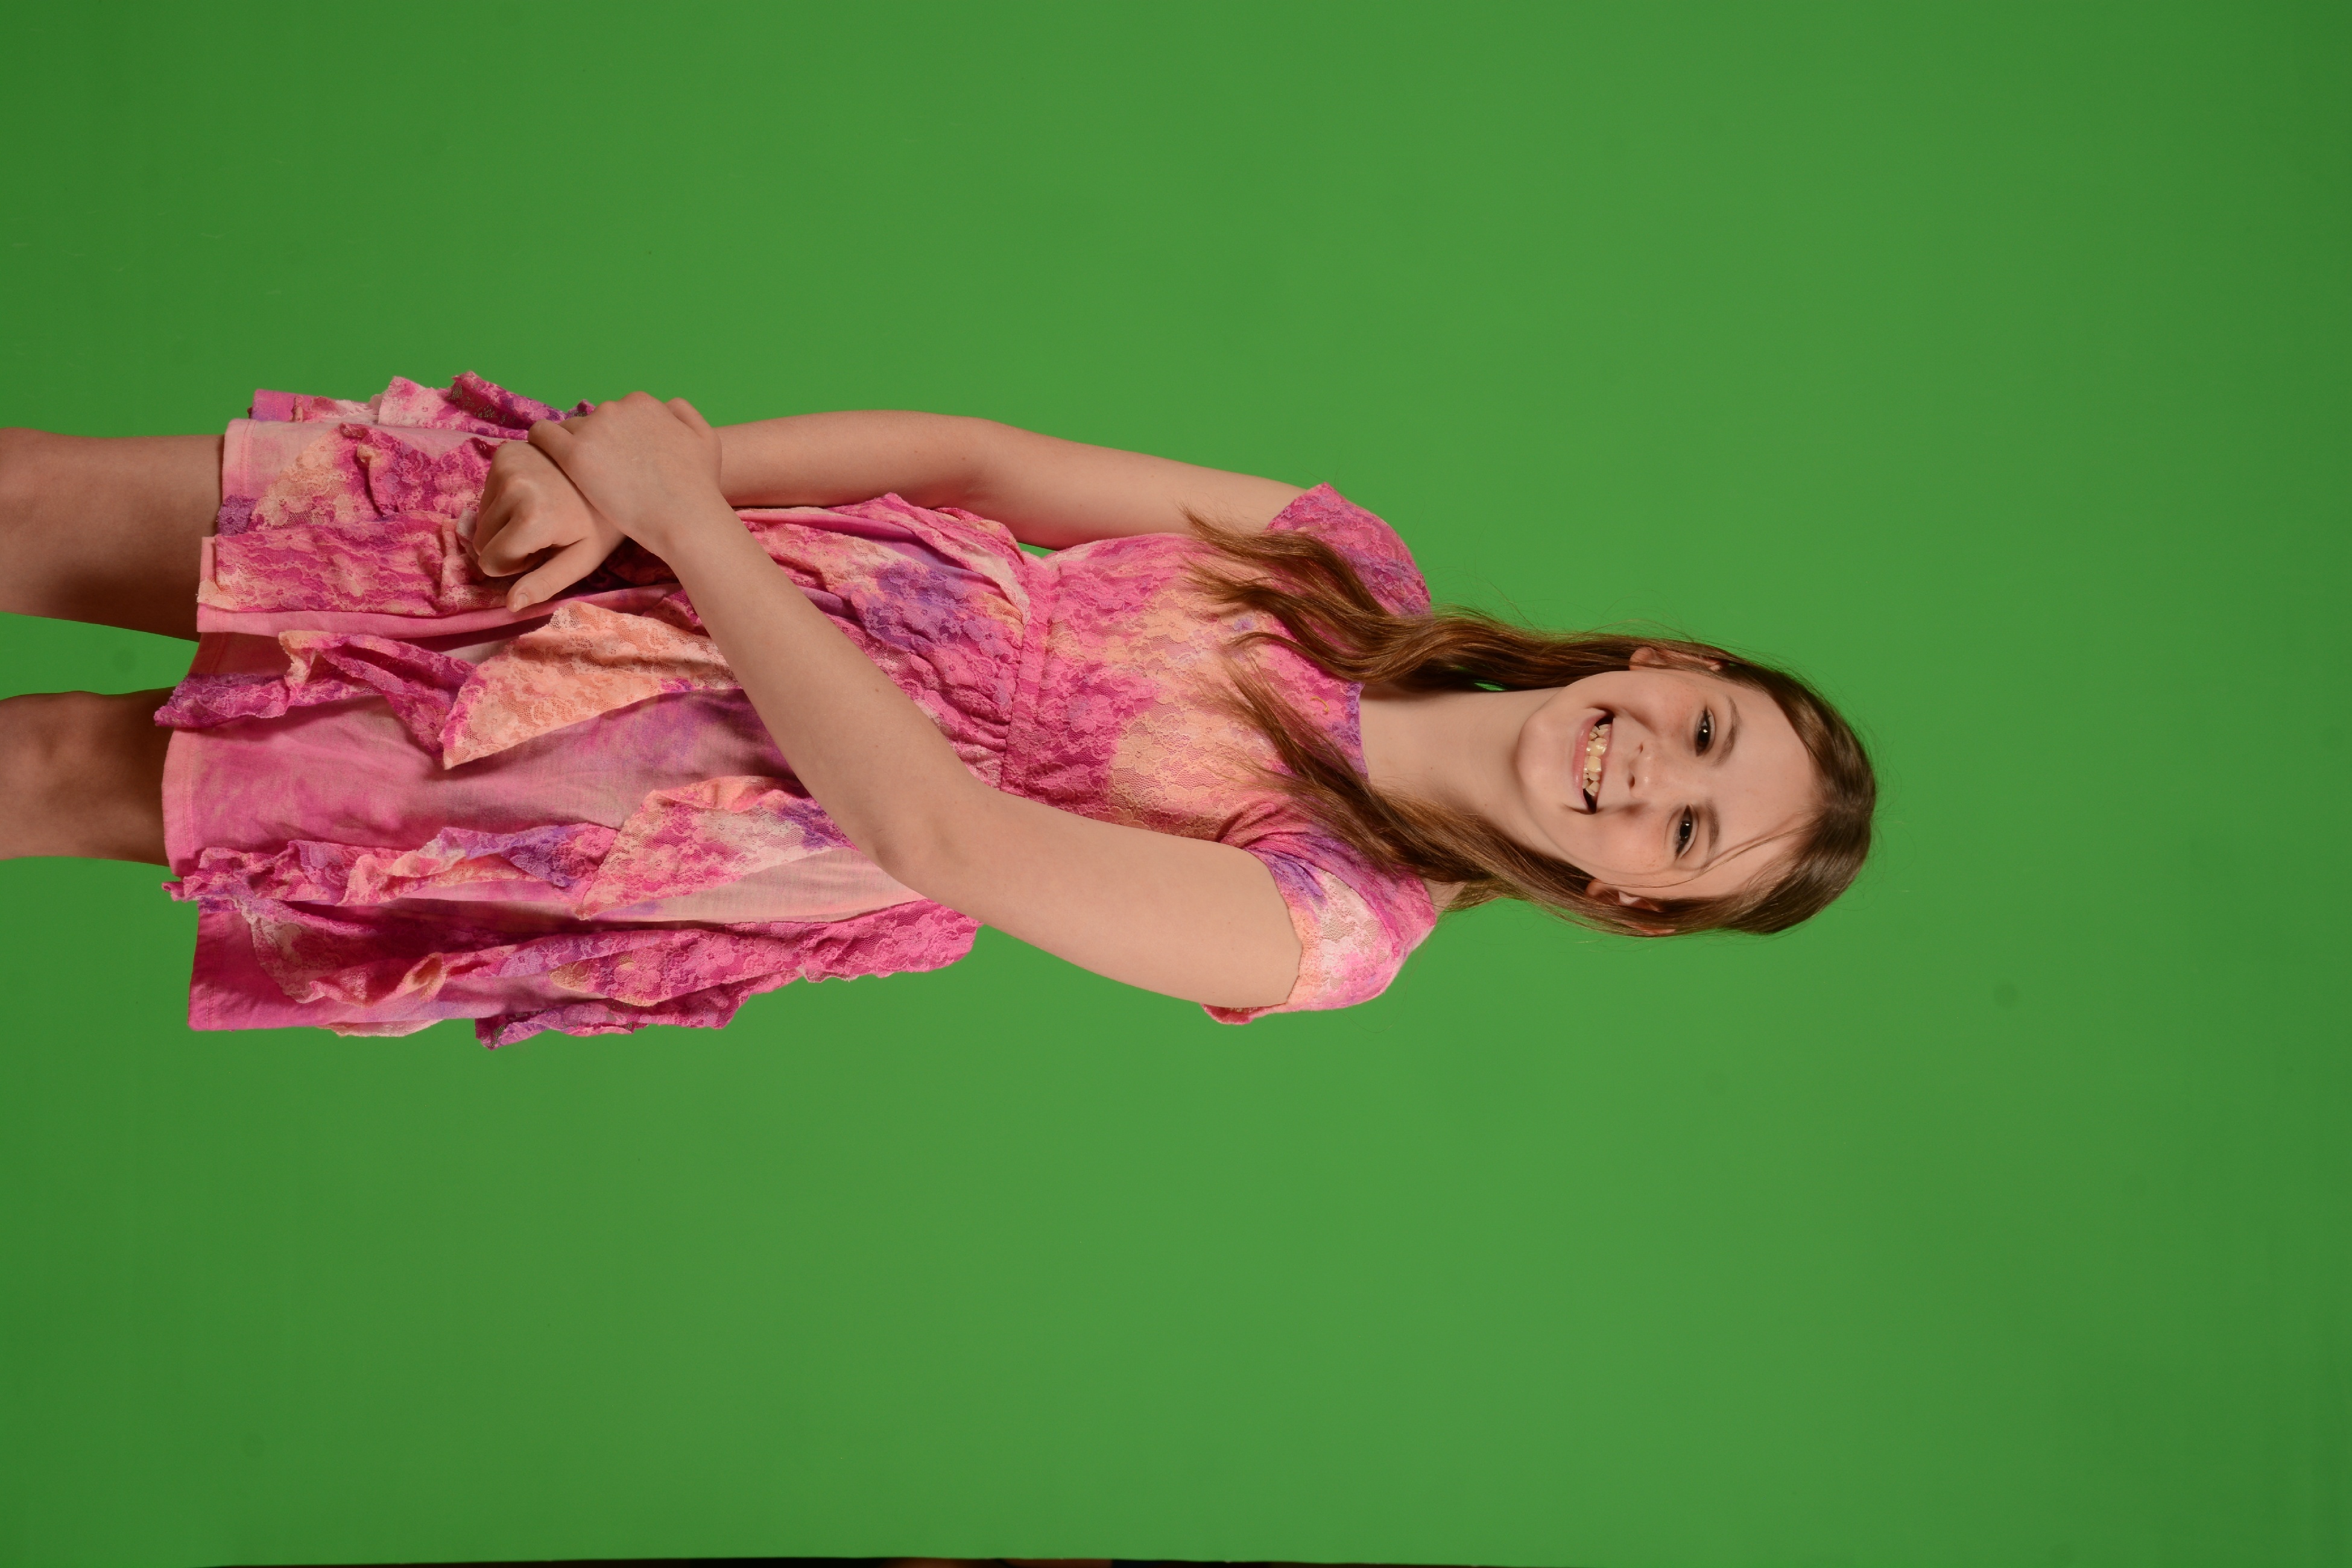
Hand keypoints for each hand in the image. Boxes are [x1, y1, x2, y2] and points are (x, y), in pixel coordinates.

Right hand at [471, 438, 624, 612]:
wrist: (619, 474)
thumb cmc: (601, 525)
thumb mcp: (579, 561)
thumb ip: (544, 584)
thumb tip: (511, 605)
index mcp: (531, 519)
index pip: (491, 562)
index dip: (515, 565)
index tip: (543, 552)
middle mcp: (512, 487)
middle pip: (482, 540)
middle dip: (508, 544)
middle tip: (545, 533)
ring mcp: (507, 465)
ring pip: (482, 517)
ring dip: (505, 522)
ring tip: (543, 513)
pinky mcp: (505, 451)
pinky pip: (487, 492)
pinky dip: (505, 499)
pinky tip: (537, 494)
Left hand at [527, 392, 729, 558]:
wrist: (686, 516)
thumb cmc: (699, 485)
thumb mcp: (706, 438)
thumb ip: (684, 413)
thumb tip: (665, 405)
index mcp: (643, 403)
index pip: (617, 413)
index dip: (617, 437)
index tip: (620, 460)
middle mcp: (616, 408)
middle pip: (593, 421)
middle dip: (596, 443)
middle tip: (605, 475)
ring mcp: (594, 429)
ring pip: (569, 430)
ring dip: (573, 448)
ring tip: (580, 477)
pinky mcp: (575, 454)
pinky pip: (543, 436)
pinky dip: (541, 443)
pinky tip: (543, 458)